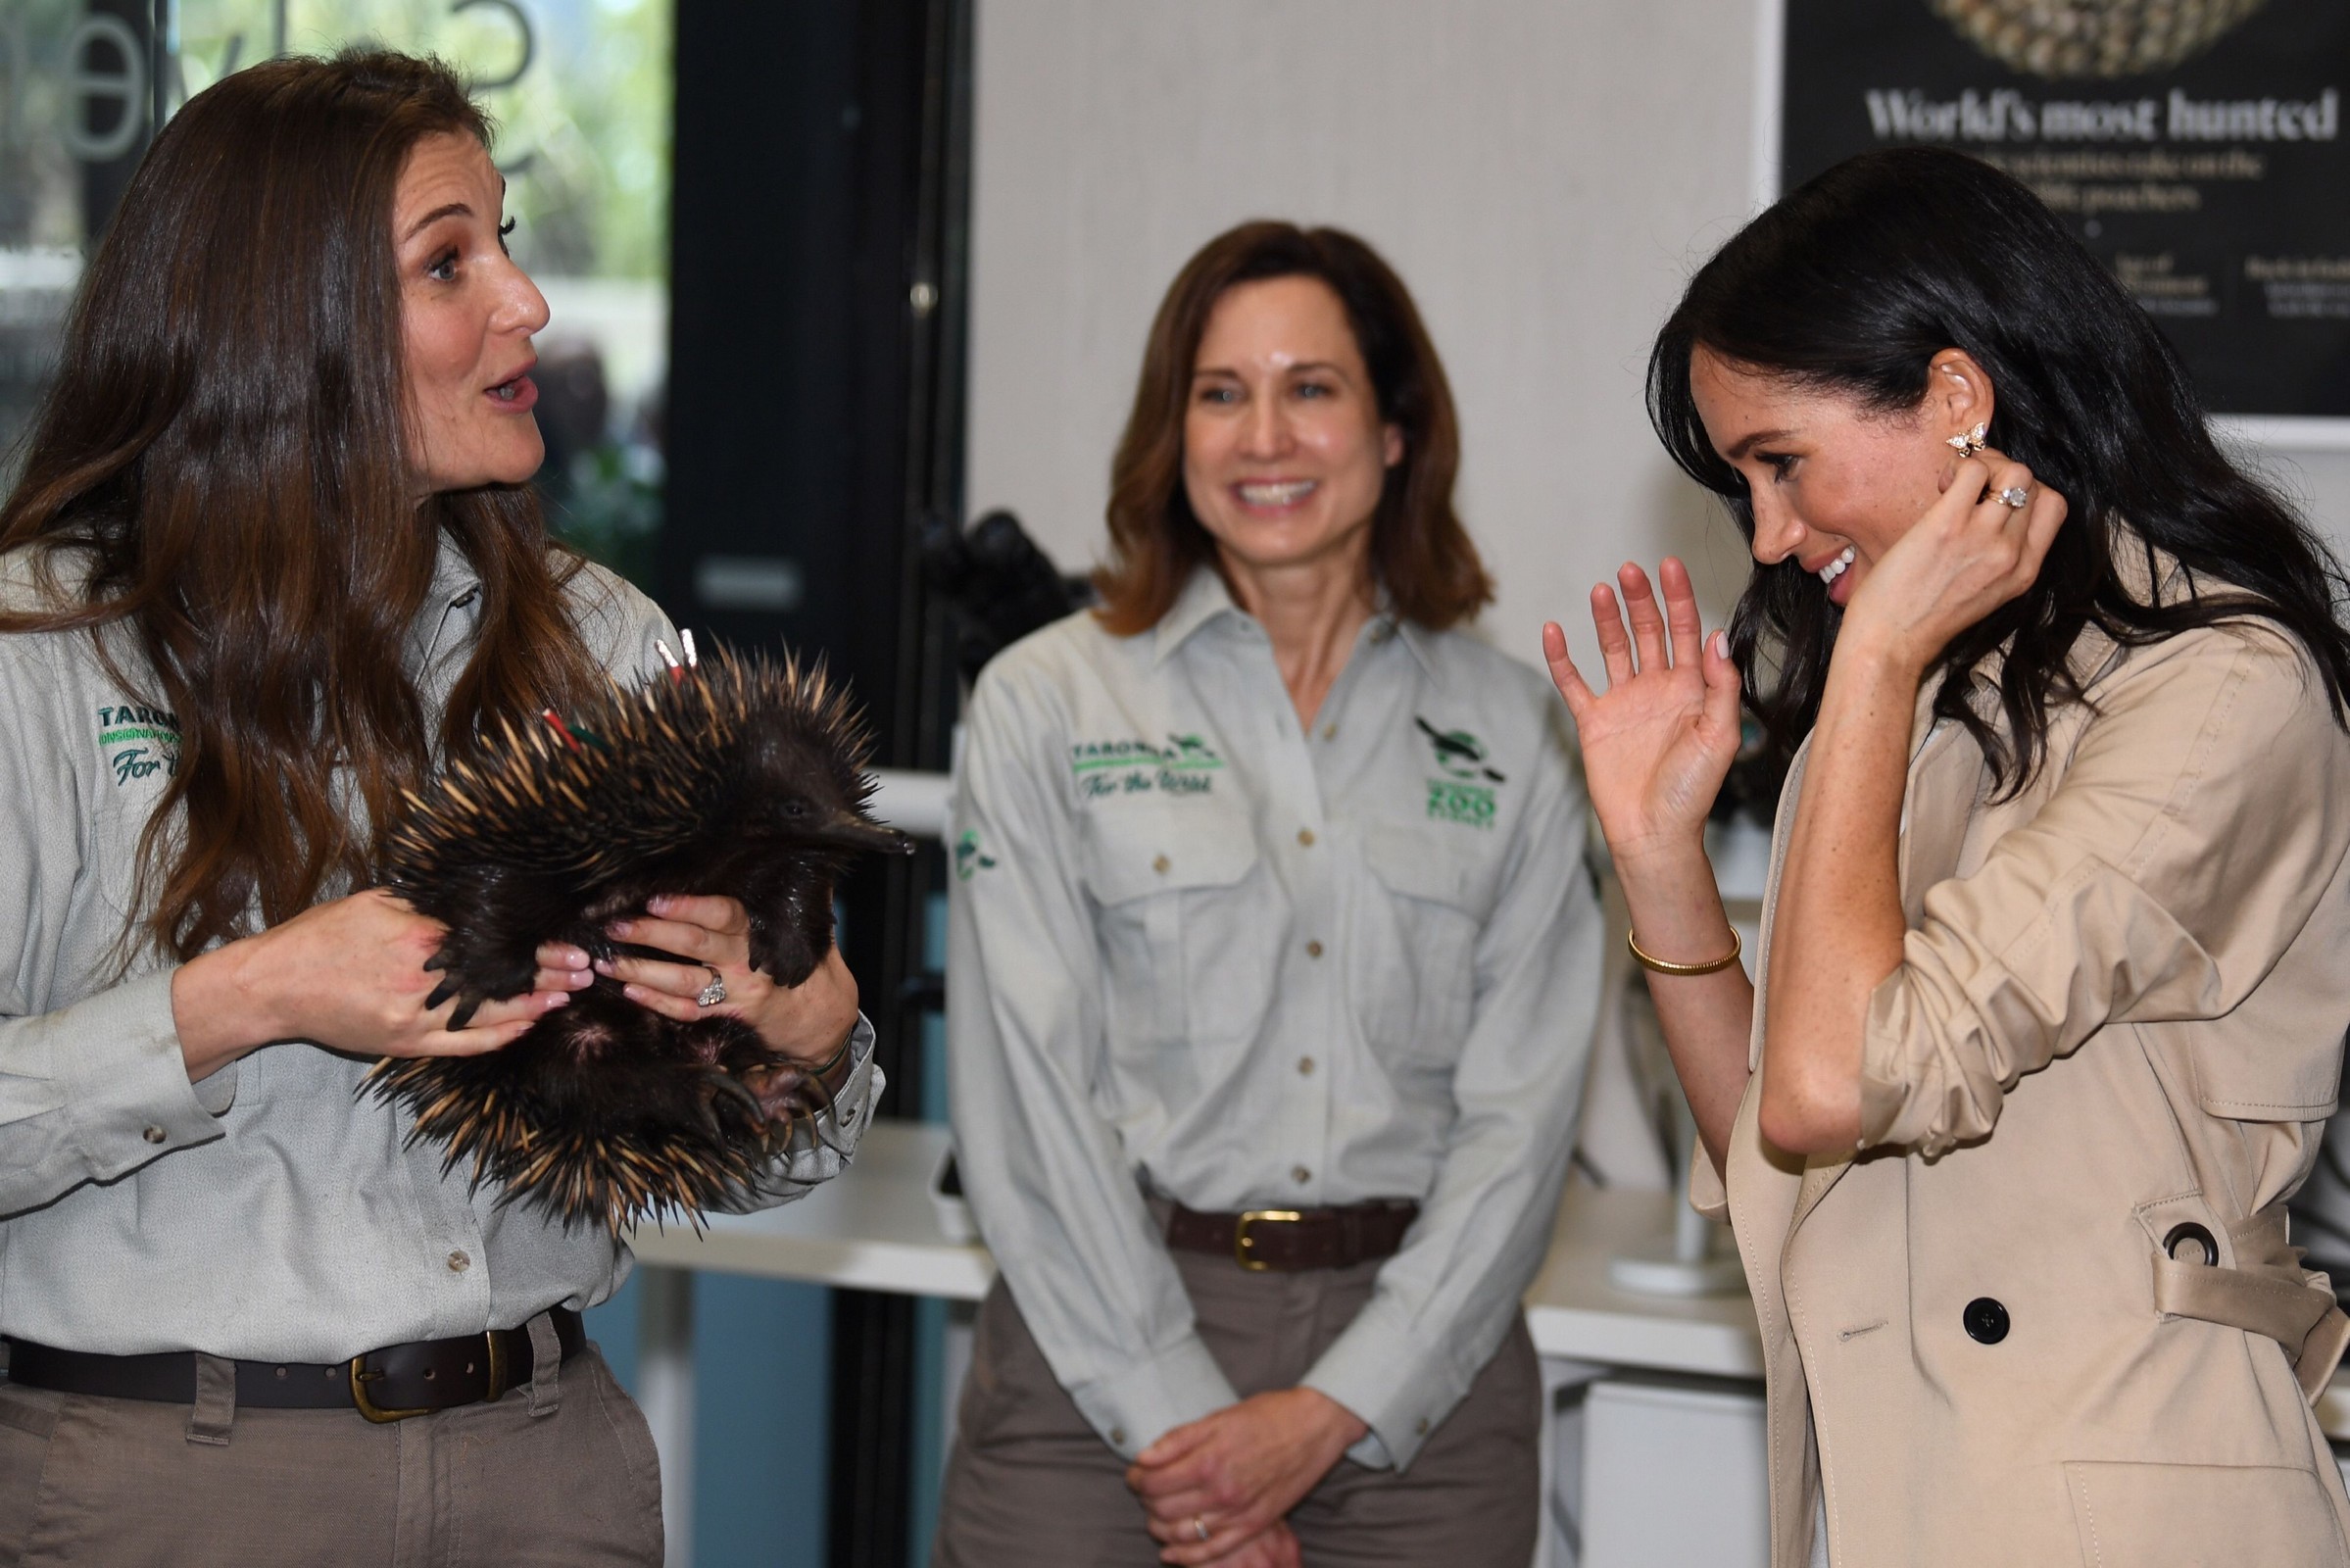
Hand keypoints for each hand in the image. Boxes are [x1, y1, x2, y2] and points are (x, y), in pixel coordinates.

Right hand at [173, 888, 581, 1079]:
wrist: (272, 987)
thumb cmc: (320, 937)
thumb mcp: (373, 902)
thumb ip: (424, 900)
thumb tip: (469, 889)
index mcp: (417, 936)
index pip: (489, 935)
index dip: (531, 938)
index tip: (565, 934)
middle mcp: (421, 978)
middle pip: (498, 975)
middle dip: (546, 971)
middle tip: (585, 967)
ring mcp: (415, 1016)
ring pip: (488, 1012)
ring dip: (533, 1003)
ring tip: (567, 993)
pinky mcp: (406, 1043)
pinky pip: (463, 1043)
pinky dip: (498, 1035)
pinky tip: (526, 1024)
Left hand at [591, 893, 860, 1066]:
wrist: (822, 1021)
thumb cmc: (809, 965)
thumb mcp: (810, 926)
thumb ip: (797, 893)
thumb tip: (800, 846)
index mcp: (761, 933)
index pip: (724, 915)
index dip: (689, 907)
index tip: (654, 899)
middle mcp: (747, 962)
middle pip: (696, 946)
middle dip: (652, 934)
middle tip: (615, 925)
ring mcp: (736, 992)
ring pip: (685, 982)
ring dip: (643, 971)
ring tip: (607, 962)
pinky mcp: (727, 1018)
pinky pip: (688, 1012)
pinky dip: (658, 1002)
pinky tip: (630, 991)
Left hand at [1126, 1388, 1364, 1564]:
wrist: (1315, 1427)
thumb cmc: (1267, 1415)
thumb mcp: (1218, 1417)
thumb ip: (1178, 1440)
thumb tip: (1143, 1457)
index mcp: (1209, 1460)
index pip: (1153, 1482)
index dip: (1135, 1479)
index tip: (1134, 1473)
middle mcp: (1222, 1492)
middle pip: (1163, 1510)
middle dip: (1146, 1501)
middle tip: (1145, 1490)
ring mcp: (1239, 1513)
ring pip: (1183, 1533)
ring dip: (1160, 1527)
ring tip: (1156, 1514)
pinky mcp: (1255, 1525)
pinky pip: (1213, 1551)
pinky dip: (1186, 1556)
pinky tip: (1171, 1552)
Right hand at [1542, 556, 1742, 868]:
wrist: (1653, 832)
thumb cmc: (1693, 792)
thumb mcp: (1719, 736)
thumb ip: (1721, 686)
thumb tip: (1716, 636)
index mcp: (1691, 689)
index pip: (1685, 631)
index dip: (1679, 597)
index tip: (1670, 566)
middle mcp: (1657, 689)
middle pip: (1648, 631)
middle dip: (1641, 599)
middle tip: (1631, 570)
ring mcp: (1623, 702)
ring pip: (1613, 648)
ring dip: (1607, 618)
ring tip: (1602, 590)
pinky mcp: (1593, 720)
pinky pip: (1573, 682)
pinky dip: (1561, 657)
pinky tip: (1553, 631)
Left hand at [1838, 449, 2067, 674]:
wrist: (1890, 642)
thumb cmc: (1923, 615)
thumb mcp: (1984, 591)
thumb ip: (1999, 554)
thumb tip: (1991, 504)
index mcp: (2025, 571)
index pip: (2055, 506)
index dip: (2027, 490)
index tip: (1993, 499)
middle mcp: (2012, 554)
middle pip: (2033, 483)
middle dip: (2003, 471)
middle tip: (1970, 486)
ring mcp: (1984, 539)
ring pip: (2013, 471)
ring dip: (1985, 464)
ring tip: (1955, 485)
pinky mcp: (1948, 526)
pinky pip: (1972, 470)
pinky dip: (1958, 467)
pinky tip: (1940, 487)